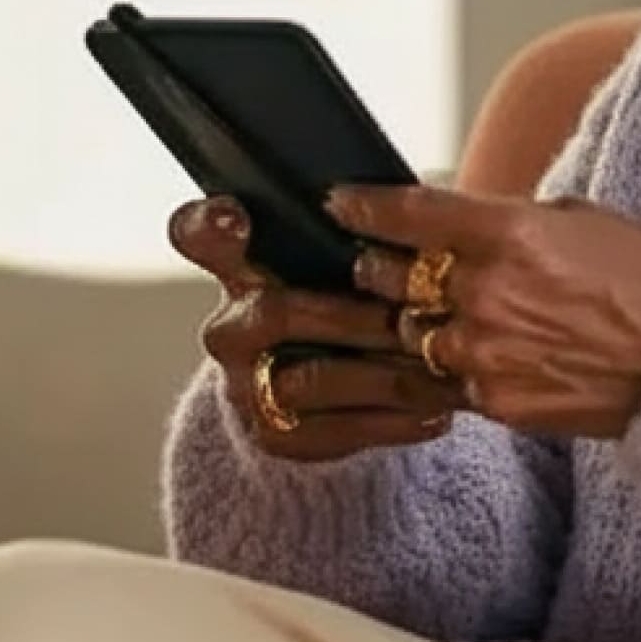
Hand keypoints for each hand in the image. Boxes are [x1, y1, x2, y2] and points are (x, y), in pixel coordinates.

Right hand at [168, 197, 464, 460]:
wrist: (330, 384)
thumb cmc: (349, 294)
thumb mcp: (346, 257)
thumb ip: (354, 234)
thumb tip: (405, 206)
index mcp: (242, 266)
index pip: (200, 235)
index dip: (210, 227)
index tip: (233, 217)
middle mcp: (231, 326)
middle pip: (275, 312)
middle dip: (349, 316)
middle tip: (406, 316)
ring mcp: (246, 385)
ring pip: (309, 380)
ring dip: (381, 375)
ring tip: (440, 368)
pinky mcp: (275, 436)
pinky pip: (335, 432)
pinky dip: (393, 421)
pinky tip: (438, 412)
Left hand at [327, 186, 640, 438]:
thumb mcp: (582, 218)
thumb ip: (512, 219)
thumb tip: (462, 222)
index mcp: (512, 234)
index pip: (412, 214)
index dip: (365, 206)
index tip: (341, 202)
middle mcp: (487, 293)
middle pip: (390, 277)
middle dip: (373, 266)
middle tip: (368, 262)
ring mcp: (485, 354)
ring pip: (402, 335)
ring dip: (393, 323)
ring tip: (384, 317)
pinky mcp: (493, 403)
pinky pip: (437, 383)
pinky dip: (429, 368)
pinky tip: (431, 360)